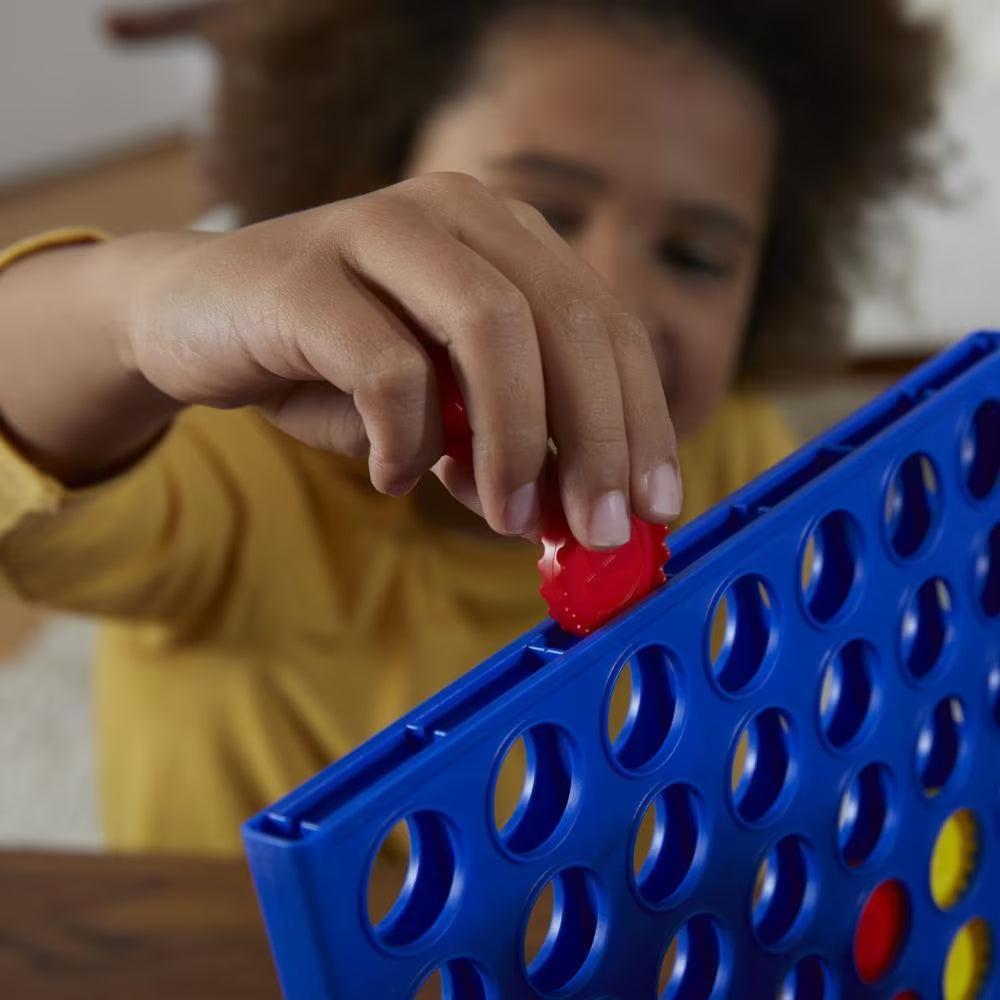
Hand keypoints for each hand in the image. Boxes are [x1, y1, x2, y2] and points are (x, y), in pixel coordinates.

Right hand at [124, 173, 681, 546]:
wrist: (194, 319)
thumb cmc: (333, 365)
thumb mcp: (441, 412)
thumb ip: (506, 446)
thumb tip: (576, 516)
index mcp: (506, 236)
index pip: (607, 324)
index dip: (644, 418)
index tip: (657, 506)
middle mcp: (455, 212)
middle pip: (567, 320)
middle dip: (598, 440)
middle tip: (601, 531)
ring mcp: (377, 228)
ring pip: (490, 325)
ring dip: (514, 442)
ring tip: (505, 516)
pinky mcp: (303, 274)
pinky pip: (387, 367)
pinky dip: (405, 439)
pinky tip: (392, 476)